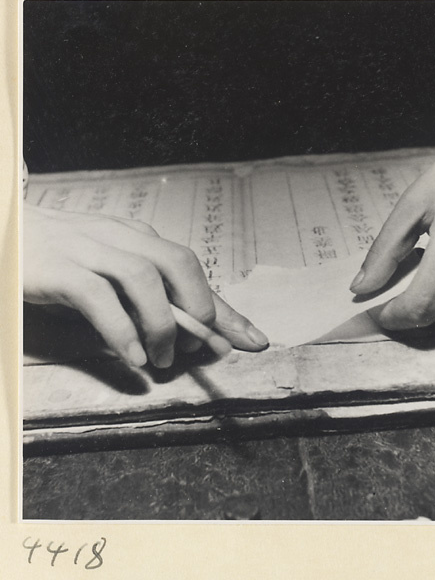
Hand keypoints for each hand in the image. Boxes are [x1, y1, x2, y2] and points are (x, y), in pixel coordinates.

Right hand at [24, 205, 267, 366]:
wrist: (7, 231)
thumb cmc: (65, 258)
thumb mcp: (112, 274)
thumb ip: (148, 296)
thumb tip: (190, 331)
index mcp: (139, 238)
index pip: (192, 270)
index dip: (226, 308)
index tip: (254, 339)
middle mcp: (121, 237)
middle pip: (177, 261)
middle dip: (201, 305)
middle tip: (203, 346)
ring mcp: (89, 249)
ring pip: (142, 277)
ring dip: (161, 324)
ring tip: (164, 359)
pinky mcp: (59, 268)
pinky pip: (97, 295)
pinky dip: (121, 328)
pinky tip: (132, 356)